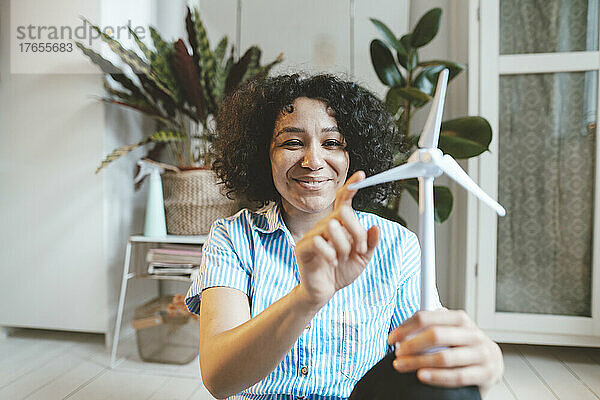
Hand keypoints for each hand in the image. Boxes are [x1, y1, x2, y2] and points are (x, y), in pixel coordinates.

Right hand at [294, 171, 379, 307]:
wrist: (323, 293)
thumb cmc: (339, 273)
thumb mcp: (362, 259)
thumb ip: (370, 243)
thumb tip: (376, 227)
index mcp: (338, 226)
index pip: (343, 201)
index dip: (351, 187)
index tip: (361, 175)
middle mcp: (324, 226)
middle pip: (342, 213)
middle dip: (356, 231)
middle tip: (360, 249)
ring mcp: (312, 236)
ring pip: (331, 227)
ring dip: (344, 245)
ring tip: (343, 258)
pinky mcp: (303, 248)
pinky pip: (318, 242)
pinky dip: (330, 254)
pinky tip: (332, 262)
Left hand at [387, 309, 503, 392]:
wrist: (492, 365)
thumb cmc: (464, 347)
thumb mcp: (450, 332)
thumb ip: (431, 327)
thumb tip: (402, 334)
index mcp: (460, 319)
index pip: (427, 317)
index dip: (405, 327)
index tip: (392, 338)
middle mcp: (472, 333)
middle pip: (435, 335)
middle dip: (411, 345)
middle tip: (398, 354)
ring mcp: (481, 353)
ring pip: (444, 357)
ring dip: (418, 362)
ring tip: (403, 366)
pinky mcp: (486, 373)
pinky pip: (457, 376)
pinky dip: (437, 377)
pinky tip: (421, 376)